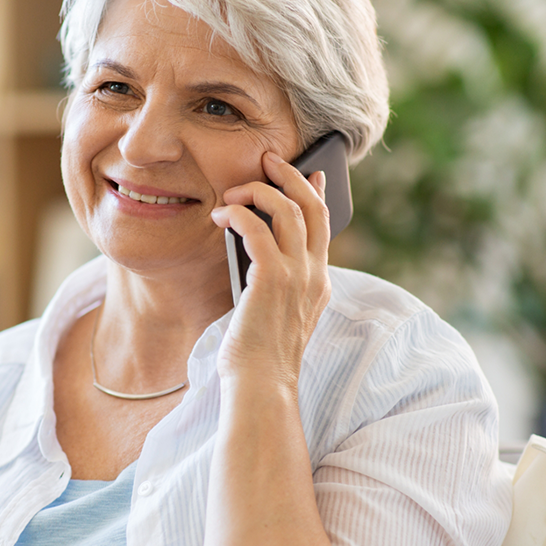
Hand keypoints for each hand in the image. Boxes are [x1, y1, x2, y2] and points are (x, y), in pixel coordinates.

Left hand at [210, 151, 332, 401]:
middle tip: (268, 159)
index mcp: (319, 283)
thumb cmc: (259, 356)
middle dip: (291, 176)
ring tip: (234, 192)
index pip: (324, 226)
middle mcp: (315, 275)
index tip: (311, 174)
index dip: (317, 194)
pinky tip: (221, 217)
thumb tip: (256, 247)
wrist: (261, 386)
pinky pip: (257, 229)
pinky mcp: (273, 279)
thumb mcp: (276, 313)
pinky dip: (238, 215)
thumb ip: (277, 282)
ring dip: (258, 191)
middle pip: (312, 207)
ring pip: (287, 210)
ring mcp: (298, 276)